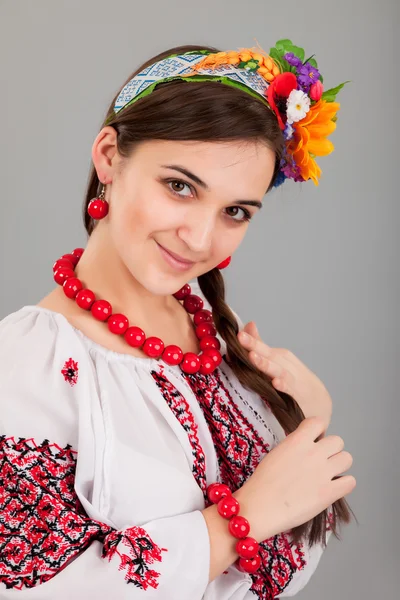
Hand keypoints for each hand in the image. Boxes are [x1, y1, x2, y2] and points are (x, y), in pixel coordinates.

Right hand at [234, 416, 355, 541]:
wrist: (261, 507)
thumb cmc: (263, 481)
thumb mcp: (277, 453)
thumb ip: (295, 446)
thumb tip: (308, 447)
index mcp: (298, 440)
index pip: (319, 422)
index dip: (318, 431)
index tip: (314, 440)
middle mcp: (314, 453)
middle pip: (338, 441)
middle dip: (331, 450)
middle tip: (321, 461)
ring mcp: (324, 472)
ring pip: (347, 459)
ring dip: (339, 465)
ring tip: (329, 475)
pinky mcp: (330, 493)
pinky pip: (350, 482)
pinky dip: (344, 484)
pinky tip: (333, 488)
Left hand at [237, 321, 332, 430]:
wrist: (319, 402)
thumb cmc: (292, 380)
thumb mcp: (276, 361)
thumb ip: (260, 345)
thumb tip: (248, 325)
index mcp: (278, 357)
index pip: (260, 346)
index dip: (249, 340)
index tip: (236, 333)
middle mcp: (284, 365)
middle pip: (268, 354)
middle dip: (254, 346)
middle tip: (240, 338)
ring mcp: (292, 380)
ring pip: (278, 370)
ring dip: (266, 364)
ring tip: (253, 358)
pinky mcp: (298, 396)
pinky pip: (290, 390)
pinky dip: (284, 386)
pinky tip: (276, 384)